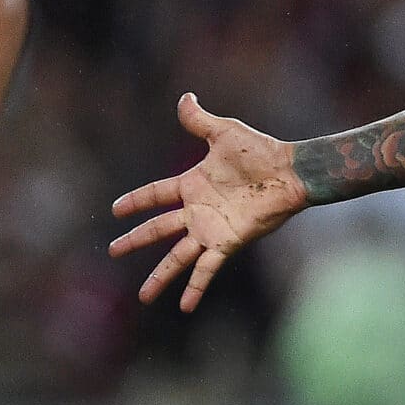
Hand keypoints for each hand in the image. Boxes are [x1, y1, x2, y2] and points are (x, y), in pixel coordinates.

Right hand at [109, 93, 307, 310]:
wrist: (291, 172)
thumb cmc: (262, 151)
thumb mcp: (224, 133)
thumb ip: (199, 121)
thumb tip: (185, 97)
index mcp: (192, 185)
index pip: (155, 195)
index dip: (135, 202)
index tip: (115, 210)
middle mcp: (198, 211)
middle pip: (158, 229)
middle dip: (136, 241)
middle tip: (113, 251)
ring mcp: (211, 229)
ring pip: (176, 256)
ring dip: (160, 277)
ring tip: (143, 297)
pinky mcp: (227, 242)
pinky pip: (206, 268)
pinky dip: (195, 287)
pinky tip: (185, 307)